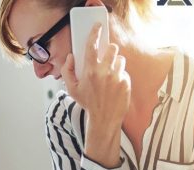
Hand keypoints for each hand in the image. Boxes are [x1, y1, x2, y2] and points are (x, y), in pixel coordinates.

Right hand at [62, 24, 130, 167]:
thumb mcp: (72, 89)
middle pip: (112, 48)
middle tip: (106, 58)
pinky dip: (121, 76)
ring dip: (116, 64)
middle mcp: (104, 72)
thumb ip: (67, 71)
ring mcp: (116, 77)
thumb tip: (71, 57)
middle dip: (109, 51)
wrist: (104, 119)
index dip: (95, 33)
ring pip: (120, 59)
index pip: (92, 45)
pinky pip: (125, 72)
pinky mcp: (126, 83)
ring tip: (111, 74)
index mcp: (89, 71)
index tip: (98, 26)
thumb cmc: (88, 103)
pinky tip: (115, 86)